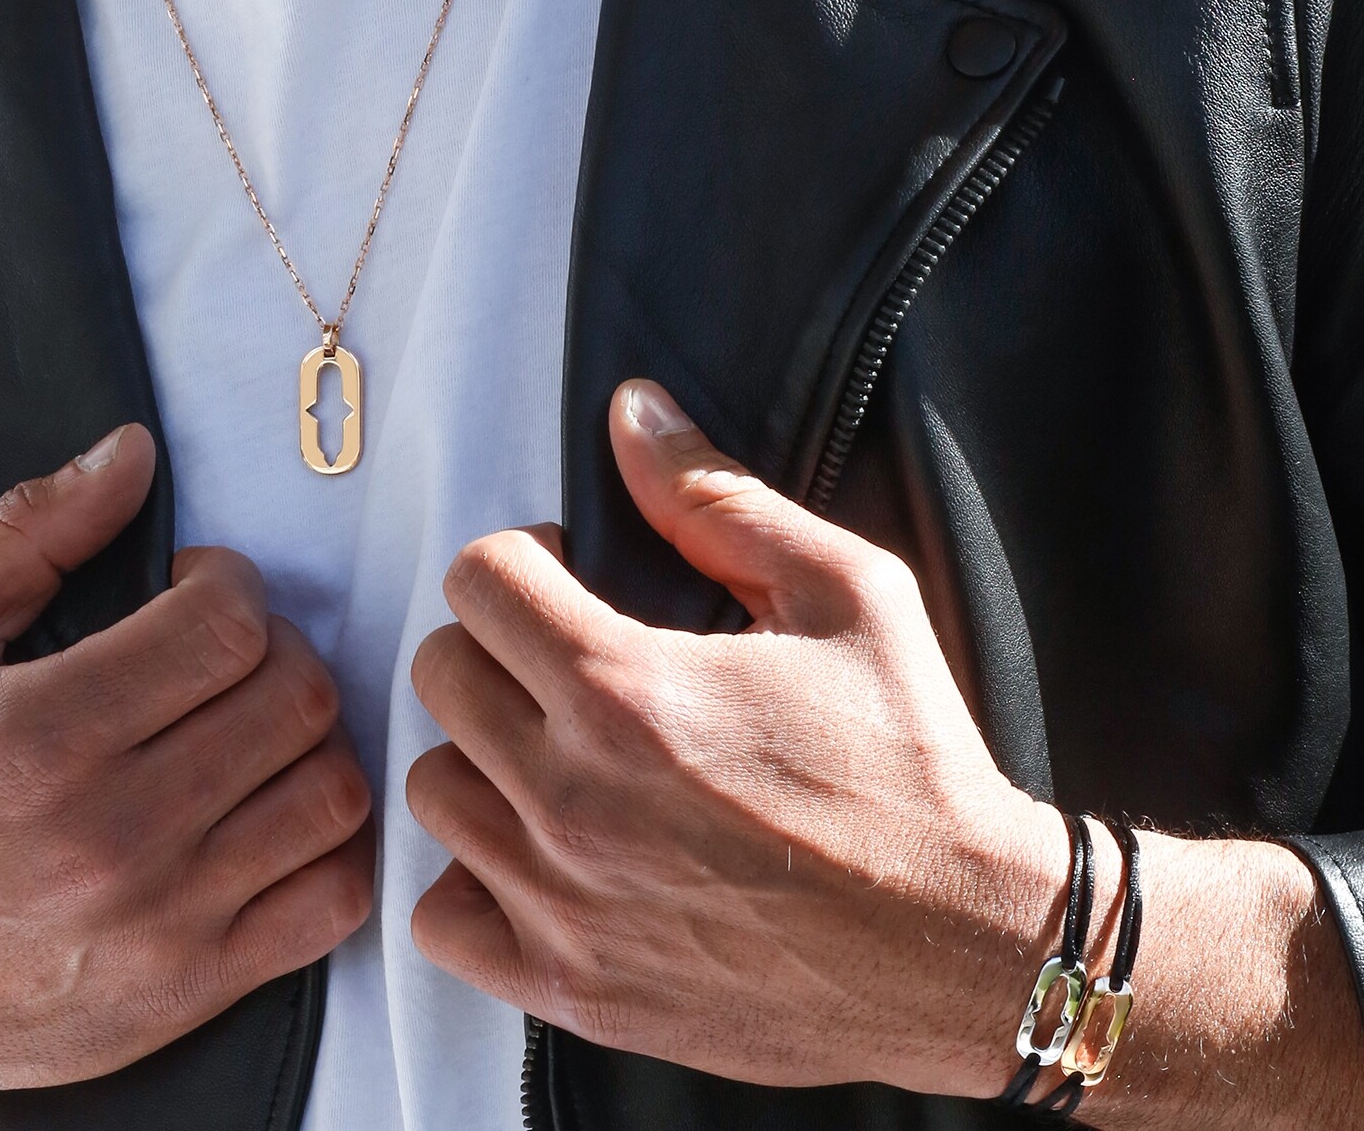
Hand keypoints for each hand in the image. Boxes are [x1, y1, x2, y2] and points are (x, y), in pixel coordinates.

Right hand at [0, 426, 373, 1126]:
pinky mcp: (197, 987)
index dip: (227, 583)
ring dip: (311, 738)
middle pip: (295, 696)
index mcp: (36, 738)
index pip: (226, 624)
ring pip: (333, 789)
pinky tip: (275, 809)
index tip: (194, 590)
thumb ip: (29, 530)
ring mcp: (162, 922)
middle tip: (224, 652)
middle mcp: (107, 837)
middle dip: (276, 645)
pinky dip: (332, 843)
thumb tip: (133, 454)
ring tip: (251, 725)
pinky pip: (337, 898)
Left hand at [405, 379, 1065, 1097]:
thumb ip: (717, 496)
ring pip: (433, 787)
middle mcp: (574, 796)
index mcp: (626, 689)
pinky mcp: (570, 990)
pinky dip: (476, 881)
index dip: (522, 561)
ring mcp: (563, 902)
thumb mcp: (846, 594)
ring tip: (561, 755)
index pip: (475, 579)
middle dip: (499, 646)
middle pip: (442, 673)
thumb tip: (630, 411)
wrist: (968, 949)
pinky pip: (441, 917)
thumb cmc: (915, 765)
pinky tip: (548, 855)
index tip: (570, 581)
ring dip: (484, 757)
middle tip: (570, 663)